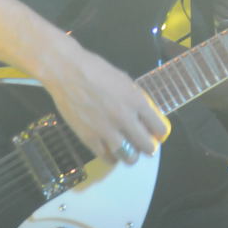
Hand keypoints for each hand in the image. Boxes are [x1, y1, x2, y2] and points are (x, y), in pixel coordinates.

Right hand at [40, 34, 170, 164]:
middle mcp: (124, 119)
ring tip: (129, 154)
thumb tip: (142, 112)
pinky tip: (112, 154)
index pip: (157, 126)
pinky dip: (111, 157)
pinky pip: (106, 156)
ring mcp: (107, 131)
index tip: (158, 134)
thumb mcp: (123, 79)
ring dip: (131, 156)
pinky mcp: (89, 138)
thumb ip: (134, 97)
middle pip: (145, 144)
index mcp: (135, 101)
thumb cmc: (96, 69)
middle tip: (146, 147)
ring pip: (127, 156)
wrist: (67, 72)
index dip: (159, 132)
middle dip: (148, 147)